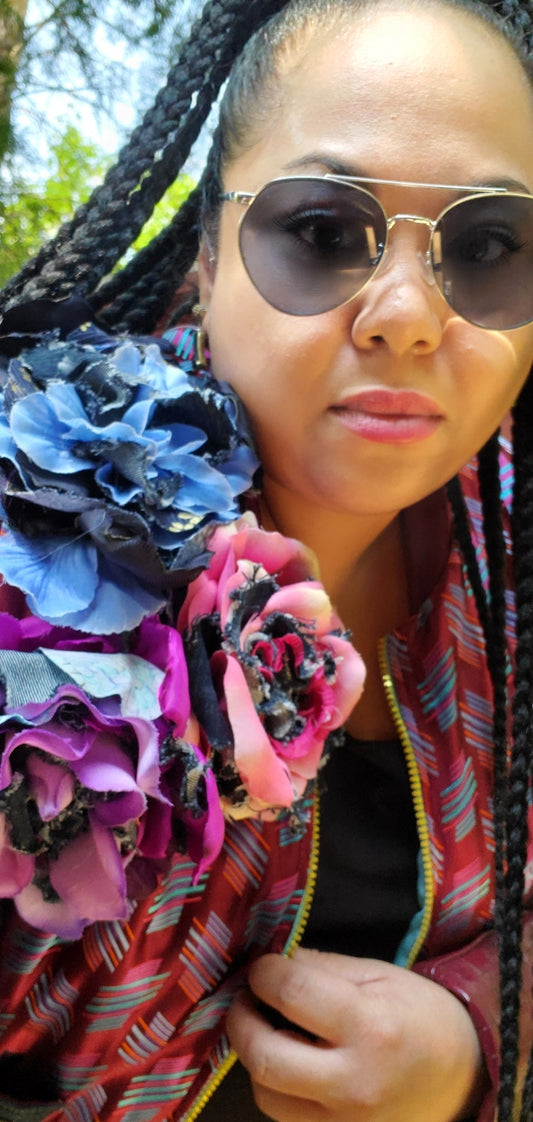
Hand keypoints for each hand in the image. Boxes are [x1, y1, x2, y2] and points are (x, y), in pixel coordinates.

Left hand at [226, 947, 486, 1121]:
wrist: (464, 1076)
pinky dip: (278, 1086)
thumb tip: (271, 962)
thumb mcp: (378, 974)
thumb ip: (320, 967)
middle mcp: (354, 1084)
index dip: (263, 974)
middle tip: (246, 999)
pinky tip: (292, 1060)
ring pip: (267, 1095)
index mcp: (370, 1027)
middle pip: (265, 1057)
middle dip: (241, 1021)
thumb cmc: (421, 1016)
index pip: (291, 994)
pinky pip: (286, 1116)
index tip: (261, 967)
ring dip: (257, 1056)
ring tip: (271, 1030)